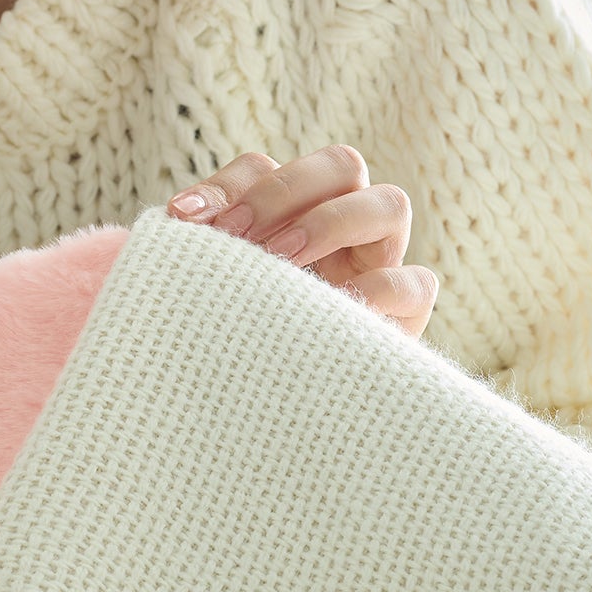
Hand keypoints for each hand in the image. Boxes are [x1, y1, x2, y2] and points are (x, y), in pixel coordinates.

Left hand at [167, 147, 440, 339]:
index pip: (264, 167)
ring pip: (390, 202)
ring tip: (281, 263)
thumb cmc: (233, 348)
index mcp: (289, 215)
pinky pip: (415, 282)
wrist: (274, 427)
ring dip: (330, 222)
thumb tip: (175, 220)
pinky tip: (329, 312)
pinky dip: (377, 288)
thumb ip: (197, 255)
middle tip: (237, 237)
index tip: (182, 221)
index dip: (226, 186)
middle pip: (340, 164)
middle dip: (282, 192)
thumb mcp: (213, 295)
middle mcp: (342, 227)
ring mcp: (382, 263)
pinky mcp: (408, 313)